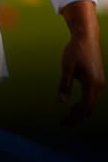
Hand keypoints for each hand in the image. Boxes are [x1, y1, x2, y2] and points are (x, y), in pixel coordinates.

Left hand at [58, 0, 103, 125]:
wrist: (86, 37)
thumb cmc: (75, 50)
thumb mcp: (67, 67)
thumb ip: (65, 85)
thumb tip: (61, 102)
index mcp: (92, 84)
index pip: (85, 107)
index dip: (74, 118)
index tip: (63, 124)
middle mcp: (99, 85)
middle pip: (89, 108)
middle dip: (76, 117)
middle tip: (62, 124)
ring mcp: (99, 83)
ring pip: (90, 103)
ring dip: (79, 111)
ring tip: (66, 118)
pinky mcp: (97, 79)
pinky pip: (91, 96)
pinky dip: (82, 103)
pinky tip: (72, 106)